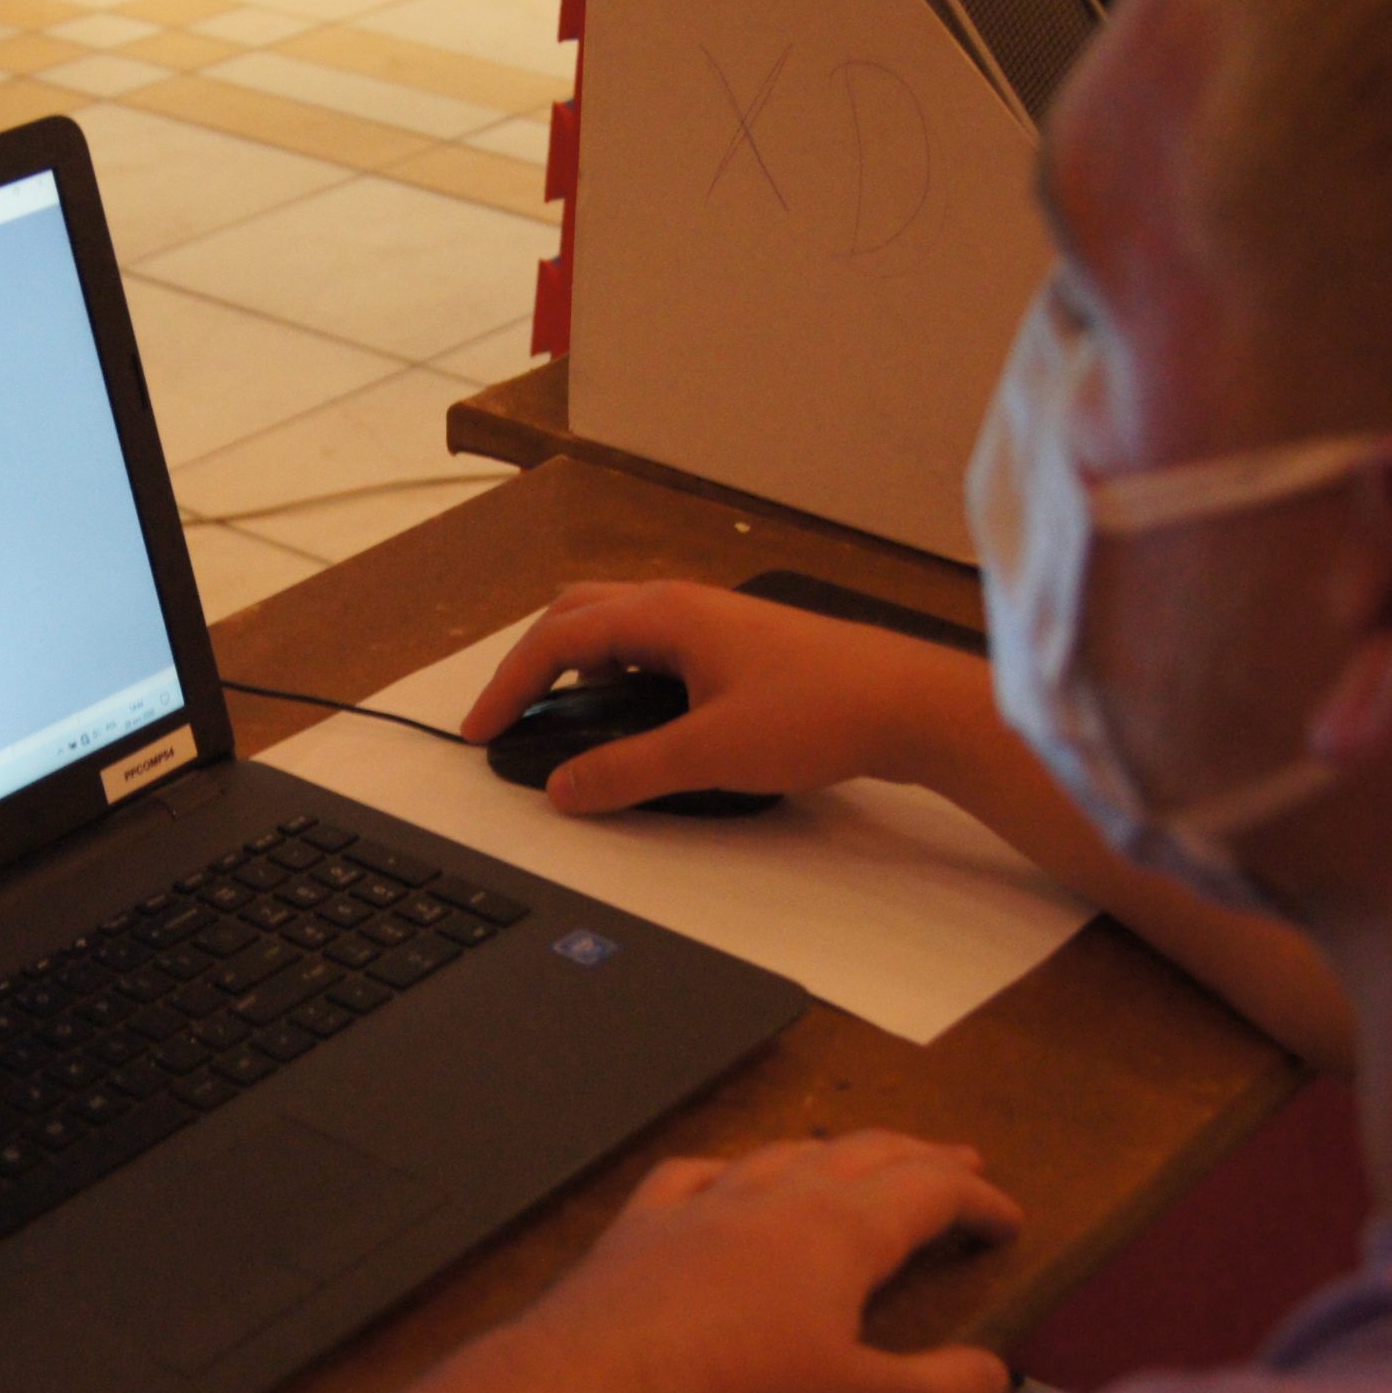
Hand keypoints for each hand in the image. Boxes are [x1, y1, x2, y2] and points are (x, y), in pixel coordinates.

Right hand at [460, 581, 979, 813]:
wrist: (910, 705)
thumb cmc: (820, 711)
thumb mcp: (708, 753)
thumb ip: (626, 771)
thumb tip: (564, 787)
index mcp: (664, 614)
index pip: (557, 640)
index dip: (508, 687)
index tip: (480, 731)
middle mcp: (683, 605)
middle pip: (578, 616)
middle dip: (533, 664)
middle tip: (510, 717)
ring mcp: (713, 623)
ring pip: (619, 630)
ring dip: (579, 669)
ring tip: (565, 723)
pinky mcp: (738, 648)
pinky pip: (655, 650)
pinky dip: (622, 678)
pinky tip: (637, 723)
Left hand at [503, 1131, 1023, 1392]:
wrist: (594, 1387)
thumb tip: (997, 1375)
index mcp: (841, 1232)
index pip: (929, 1191)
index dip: (977, 1198)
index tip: (1008, 1217)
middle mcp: (773, 1199)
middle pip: (861, 1154)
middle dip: (919, 1154)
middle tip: (960, 1156)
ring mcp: (699, 1205)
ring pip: (780, 1154)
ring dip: (832, 1149)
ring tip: (857, 1154)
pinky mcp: (638, 1228)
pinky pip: (689, 1174)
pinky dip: (724, 1167)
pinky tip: (722, 1176)